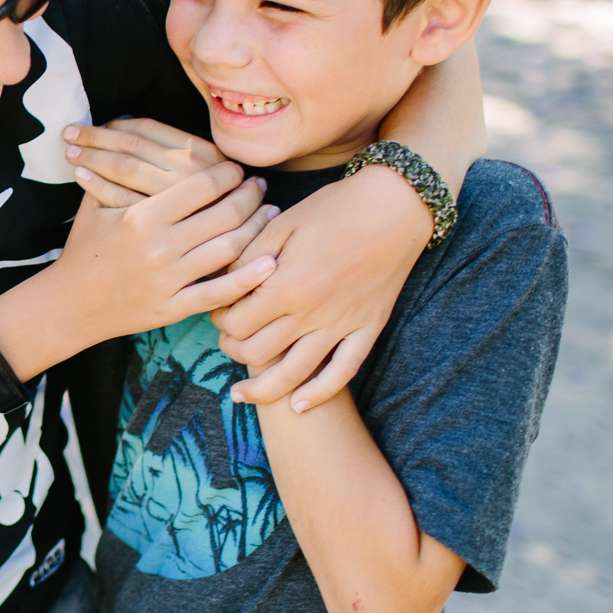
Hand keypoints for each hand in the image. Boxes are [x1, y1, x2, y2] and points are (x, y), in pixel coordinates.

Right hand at [38, 160, 276, 348]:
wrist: (69, 303)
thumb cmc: (85, 248)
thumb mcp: (94, 205)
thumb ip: (116, 171)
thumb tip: (122, 125)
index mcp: (141, 216)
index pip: (203, 186)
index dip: (228, 173)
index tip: (236, 169)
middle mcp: (159, 247)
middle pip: (225, 214)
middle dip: (250, 196)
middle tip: (259, 187)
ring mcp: (168, 280)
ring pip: (229, 249)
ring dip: (257, 229)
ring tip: (267, 214)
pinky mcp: (172, 309)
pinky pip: (220, 293)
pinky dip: (249, 278)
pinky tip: (268, 263)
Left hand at [63, 119, 224, 208]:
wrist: (221, 262)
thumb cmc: (208, 218)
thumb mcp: (202, 182)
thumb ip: (175, 159)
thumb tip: (124, 130)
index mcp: (201, 152)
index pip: (148, 128)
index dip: (117, 124)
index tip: (97, 125)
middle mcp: (189, 170)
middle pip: (131, 144)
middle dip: (95, 136)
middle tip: (69, 133)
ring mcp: (173, 196)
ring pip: (124, 166)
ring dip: (92, 155)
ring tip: (70, 152)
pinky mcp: (156, 222)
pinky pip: (119, 197)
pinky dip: (96, 184)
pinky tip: (81, 177)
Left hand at [213, 165, 430, 409]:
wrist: (394, 206)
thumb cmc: (334, 208)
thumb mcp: (282, 223)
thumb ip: (251, 257)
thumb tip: (227, 282)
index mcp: (284, 286)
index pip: (236, 321)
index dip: (220, 319)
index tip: (218, 311)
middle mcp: (310, 314)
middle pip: (257, 352)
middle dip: (234, 350)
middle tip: (228, 341)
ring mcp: (341, 325)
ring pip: (294, 374)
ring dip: (263, 389)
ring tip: (243, 395)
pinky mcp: (367, 328)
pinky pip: (343, 371)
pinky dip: (320, 393)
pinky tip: (299, 406)